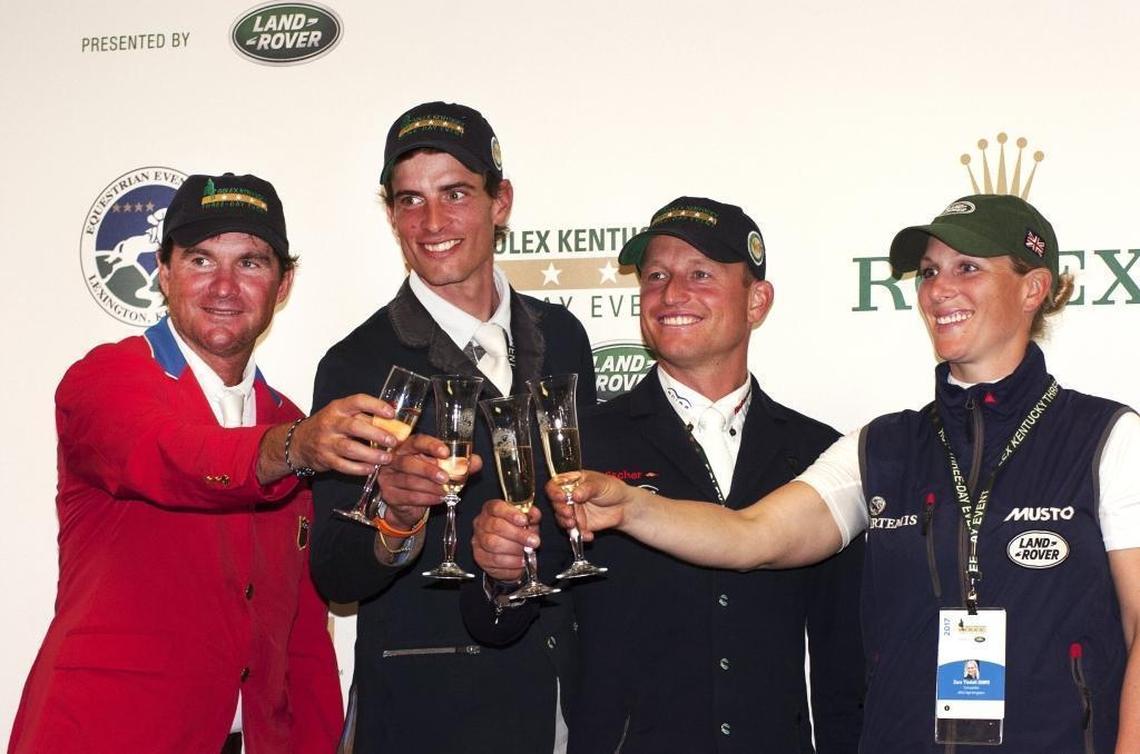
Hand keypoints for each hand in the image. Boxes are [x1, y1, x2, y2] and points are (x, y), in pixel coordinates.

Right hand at [258, 394, 400, 483]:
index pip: (358, 401)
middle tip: (393, 441)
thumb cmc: (329, 426)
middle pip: (355, 427)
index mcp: (338, 408)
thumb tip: (394, 421)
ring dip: (371, 454)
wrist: (299, 442)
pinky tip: (371, 468)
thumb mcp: (341, 414)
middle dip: (377, 434)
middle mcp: (331, 423)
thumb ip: (363, 416)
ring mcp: (326, 442)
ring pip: (350, 449)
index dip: (376, 406)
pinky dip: (359, 468)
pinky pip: (344, 466)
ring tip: (386, 458)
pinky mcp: (325, 459)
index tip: (392, 413)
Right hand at [378, 435, 484, 528]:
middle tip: (446, 478)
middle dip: (429, 470)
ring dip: (430, 487)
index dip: (430, 445)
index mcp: (407, 447)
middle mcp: (394, 460)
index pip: (416, 441)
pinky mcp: (389, 495)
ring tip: (445, 491)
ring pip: (409, 481)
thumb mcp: (441, 468)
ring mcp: (388, 478)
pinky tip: (439, 498)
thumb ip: (458, 464)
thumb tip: (476, 461)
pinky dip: (427, 498)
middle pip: (408, 462)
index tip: (445, 452)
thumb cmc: (424, 479)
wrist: (407, 504)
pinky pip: (408, 497)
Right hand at [472, 499, 540, 581]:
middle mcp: (481, 523)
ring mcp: (478, 541)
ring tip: (528, 552)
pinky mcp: (480, 557)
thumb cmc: (517, 532)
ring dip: (515, 550)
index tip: (524, 521)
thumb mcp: (527, 521)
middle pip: (496, 526)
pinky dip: (511, 562)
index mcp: (491, 509)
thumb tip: (533, 514)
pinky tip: (521, 561)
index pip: (497, 507)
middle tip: (533, 541)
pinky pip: (494, 561)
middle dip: (518, 535)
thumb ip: (531, 515)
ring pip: (494, 545)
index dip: (511, 514)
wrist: (510, 552)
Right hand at [547, 469, 633, 539]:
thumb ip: (587, 489)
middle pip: (555, 504)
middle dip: (560, 509)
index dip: (554, 492)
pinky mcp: (579, 525)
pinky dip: (579, 535)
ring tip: (574, 524)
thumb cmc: (612, 489)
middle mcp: (568, 497)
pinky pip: (573, 532)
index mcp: (571, 483)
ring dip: (565, 522)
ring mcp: (573, 512)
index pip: (554, 486)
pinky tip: (588, 534)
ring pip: (561, 519)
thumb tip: (574, 495)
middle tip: (569, 512)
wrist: (624, 506)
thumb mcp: (600, 484)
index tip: (561, 497)